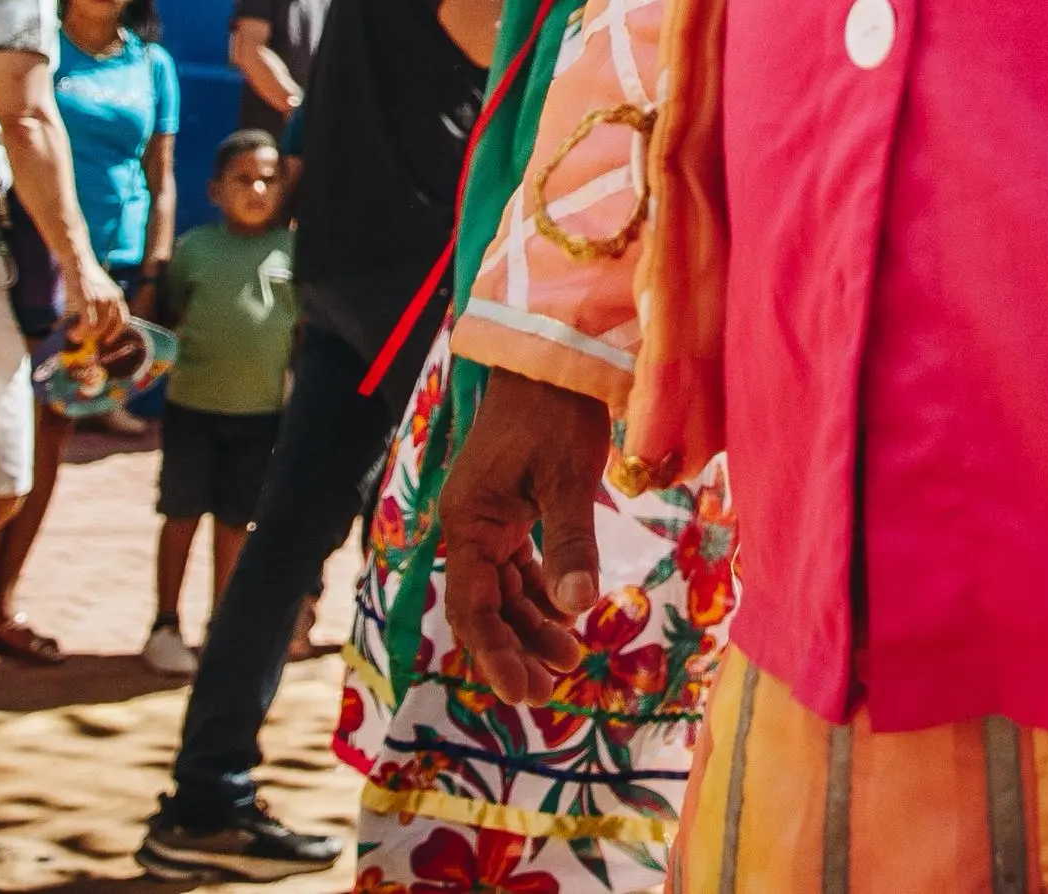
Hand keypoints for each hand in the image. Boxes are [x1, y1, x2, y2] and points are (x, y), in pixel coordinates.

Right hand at [65, 251, 131, 353]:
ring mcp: (101, 300)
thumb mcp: (98, 292)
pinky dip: (80, 332)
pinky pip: (88, 324)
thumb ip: (99, 308)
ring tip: (75, 336)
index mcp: (118, 296)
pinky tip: (73, 332)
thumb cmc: (85, 279)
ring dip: (85, 337)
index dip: (115, 333)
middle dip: (97, 338)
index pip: (123, 320)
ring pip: (98, 329)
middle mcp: (113, 299)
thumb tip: (91, 329)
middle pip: (110, 327)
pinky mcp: (88, 301)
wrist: (77, 261)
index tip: (107, 341)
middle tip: (85, 340)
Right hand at [443, 373, 617, 700]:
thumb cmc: (556, 410)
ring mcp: (489, 517)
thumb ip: (571, 543)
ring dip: (531, 627)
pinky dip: (540, 593)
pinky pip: (518, 566)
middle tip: (549, 694)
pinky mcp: (511, 507)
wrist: (553, 353)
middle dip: (515, 651)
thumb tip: (578, 608)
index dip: (496, 655)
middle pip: (485, 607)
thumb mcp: (569, 478)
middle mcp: (470, 525)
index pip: (473, 608)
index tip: (522, 693)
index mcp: (469, 523)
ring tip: (568, 663)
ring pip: (503, 590)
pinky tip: (566, 616)